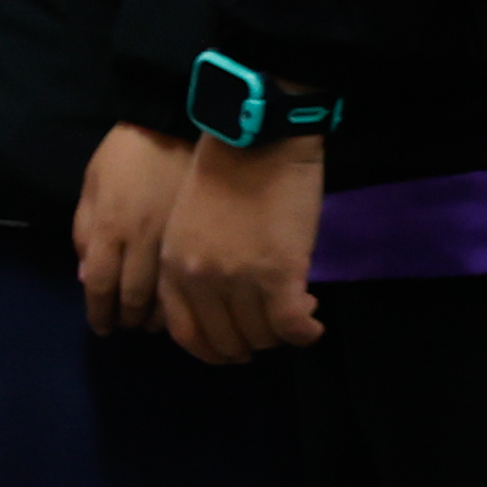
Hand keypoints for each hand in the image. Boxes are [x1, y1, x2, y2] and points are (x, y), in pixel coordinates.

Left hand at [73, 123, 192, 338]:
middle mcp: (141, 238)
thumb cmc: (126, 151)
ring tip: (150, 323)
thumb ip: (85, 231)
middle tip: (125, 326)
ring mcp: (175, 238)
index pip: (100, 284)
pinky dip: (185, 300)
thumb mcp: (92, 184)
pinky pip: (192, 279)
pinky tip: (181, 305)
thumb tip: (86, 278)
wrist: (176, 121)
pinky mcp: (201, 235)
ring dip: (155, 317)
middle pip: (132, 296)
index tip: (101, 327)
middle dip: (126, 317)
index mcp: (110, 226)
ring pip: (166, 293)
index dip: (98, 312)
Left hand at [155, 133, 326, 363]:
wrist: (257, 137)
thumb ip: (193, 265)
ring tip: (297, 314)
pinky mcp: (278, 274)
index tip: (233, 348)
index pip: (187, 334)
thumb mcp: (186, 224)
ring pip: (261, 336)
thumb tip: (220, 306)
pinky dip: (305, 333)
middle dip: (252, 344)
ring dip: (281, 335)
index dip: (213, 350)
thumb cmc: (224, 171)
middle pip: (226, 341)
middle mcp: (199, 281)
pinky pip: (290, 326)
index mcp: (173, 268)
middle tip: (272, 329)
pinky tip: (313, 325)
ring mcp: (238, 280)